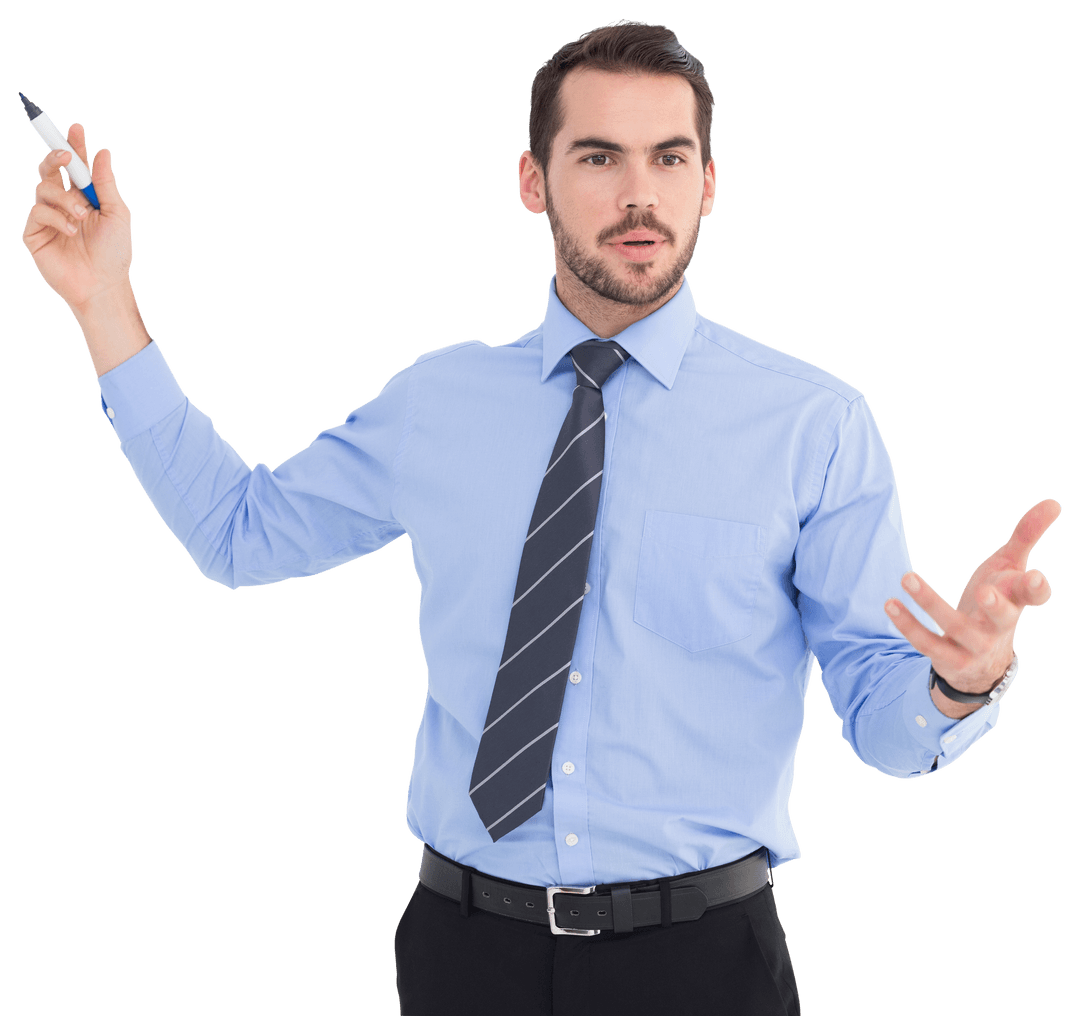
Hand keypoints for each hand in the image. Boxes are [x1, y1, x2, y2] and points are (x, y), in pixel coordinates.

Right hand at [21, 122, 132, 314]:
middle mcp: (64, 204)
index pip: (75, 167)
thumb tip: (103, 152)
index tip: (76, 129)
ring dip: (64, 199)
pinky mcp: (35, 232)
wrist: (102, 285)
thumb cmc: (114, 253)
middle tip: (68, 157)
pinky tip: (70, 230)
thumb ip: (106, 184)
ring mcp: (48, 217)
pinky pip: (38, 211)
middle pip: (50, 169)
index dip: (74, 146)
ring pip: (44, 188)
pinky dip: (56, 217)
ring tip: (81, 216)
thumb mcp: (116, 214)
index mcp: (85, 198)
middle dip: (57, 157)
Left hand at [884, 499, 1060, 716]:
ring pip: (955, 626)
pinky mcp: (949, 658)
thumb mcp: (1009, 565)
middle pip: (1002, 618)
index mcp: (1015, 600)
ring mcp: (974, 644)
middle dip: (995, 607)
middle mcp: (999, 625)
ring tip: (906, 577)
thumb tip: (1054, 503)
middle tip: (984, 592)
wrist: (982, 658)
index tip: (1035, 577)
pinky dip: (908, 624)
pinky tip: (889, 603)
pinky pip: (927, 643)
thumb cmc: (998, 598)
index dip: (1035, 589)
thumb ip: (1026, 535)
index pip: (1032, 596)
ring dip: (930, 603)